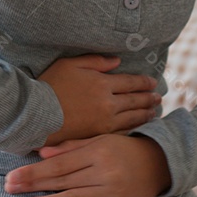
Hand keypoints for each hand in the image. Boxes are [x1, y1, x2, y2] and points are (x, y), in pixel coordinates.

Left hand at [4, 133, 171, 196]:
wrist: (161, 163)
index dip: (34, 171)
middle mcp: (103, 171)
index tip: (13, 175)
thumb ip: (72, 147)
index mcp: (97, 151)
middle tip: (8, 188)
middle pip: (62, 180)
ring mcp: (111, 191)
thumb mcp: (101, 139)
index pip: (59, 164)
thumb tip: (42, 152)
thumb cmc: (125, 148)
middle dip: (33, 184)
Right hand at [38, 55, 160, 147]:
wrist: (37, 113)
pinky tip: (139, 126)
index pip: (130, 82)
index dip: (143, 82)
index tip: (153, 82)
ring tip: (154, 112)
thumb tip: (117, 62)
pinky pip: (122, 131)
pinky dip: (134, 127)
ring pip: (132, 117)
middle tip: (159, 97)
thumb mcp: (71, 64)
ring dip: (145, 113)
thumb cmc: (51, 86)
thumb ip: (96, 62)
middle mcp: (108, 103)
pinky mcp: (98, 135)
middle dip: (148, 98)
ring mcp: (104, 121)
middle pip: (135, 100)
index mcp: (103, 83)